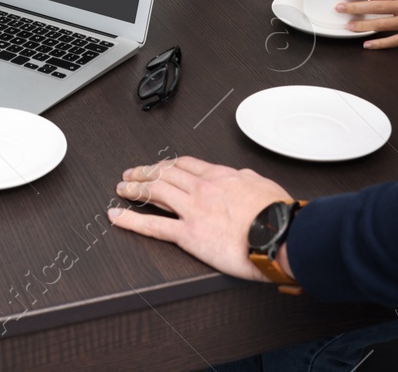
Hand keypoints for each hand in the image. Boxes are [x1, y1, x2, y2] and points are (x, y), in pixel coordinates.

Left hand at [109, 156, 292, 281]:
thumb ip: (246, 180)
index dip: (167, 163)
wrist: (280, 234)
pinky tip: (117, 216)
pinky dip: (130, 219)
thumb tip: (242, 178)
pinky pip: (152, 225)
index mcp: (220, 176)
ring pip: (154, 192)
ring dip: (134, 188)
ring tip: (122, 188)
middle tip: (131, 173)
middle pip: (164, 173)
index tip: (159, 165)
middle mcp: (202, 188)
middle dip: (144, 172)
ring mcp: (192, 210)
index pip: (186, 164)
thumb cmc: (277, 214)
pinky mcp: (188, 234)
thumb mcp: (262, 186)